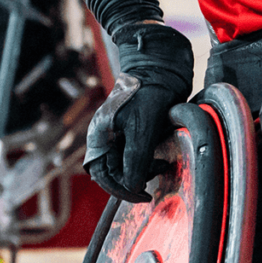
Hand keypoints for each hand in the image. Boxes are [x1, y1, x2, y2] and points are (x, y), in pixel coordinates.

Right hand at [85, 23, 192, 201]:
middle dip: (130, 184)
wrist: (161, 68)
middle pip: (110, 174)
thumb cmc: (150, 93)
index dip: (123, 189)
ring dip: (139, 173)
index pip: (104, 175)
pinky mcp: (128, 132)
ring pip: (122, 167)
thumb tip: (133, 185)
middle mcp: (104, 137)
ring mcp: (115, 135)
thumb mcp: (144, 127)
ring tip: (159, 166)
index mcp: (100, 135)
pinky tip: (158, 159)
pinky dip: (144, 162)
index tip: (143, 194)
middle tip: (150, 189)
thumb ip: (137, 157)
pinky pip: (131, 156)